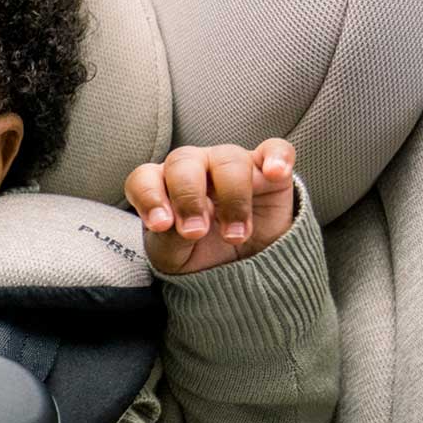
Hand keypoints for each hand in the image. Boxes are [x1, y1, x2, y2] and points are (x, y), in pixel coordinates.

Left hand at [125, 139, 296, 275]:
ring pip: (229, 159)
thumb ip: (169, 241)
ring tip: (235, 236)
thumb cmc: (198, 257)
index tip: (161, 224)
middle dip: (188, 197)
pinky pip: (275, 150)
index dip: (149, 197)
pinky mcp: (269, 173)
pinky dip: (277, 157)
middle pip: (183, 161)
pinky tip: (275, 174)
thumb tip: (184, 227)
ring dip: (233, 197)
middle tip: (197, 232)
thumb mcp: (174, 259)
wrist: (241, 272)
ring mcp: (232, 166)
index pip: (144, 177)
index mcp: (162, 187)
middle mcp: (194, 168)